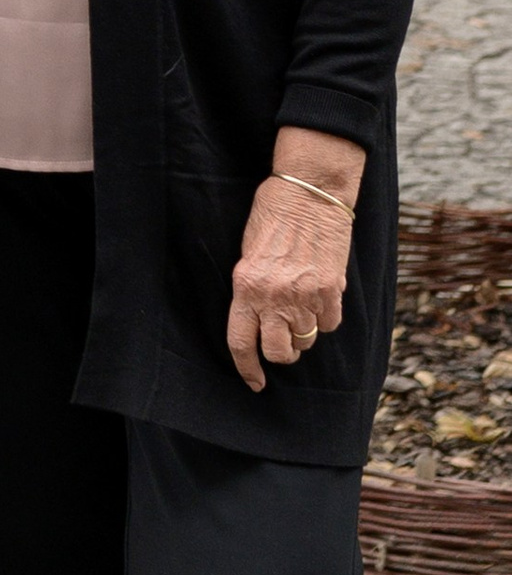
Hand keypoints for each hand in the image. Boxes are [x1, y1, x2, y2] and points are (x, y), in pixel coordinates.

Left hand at [226, 142, 362, 393]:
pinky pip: (329, 323)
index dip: (247, 368)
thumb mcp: (249, 252)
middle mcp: (274, 296)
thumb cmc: (273, 215)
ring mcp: (305, 295)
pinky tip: (321, 294)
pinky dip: (326, 315)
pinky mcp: (332, 290)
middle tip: (285, 341)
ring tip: (302, 306)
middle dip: (282, 353)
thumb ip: (252, 287)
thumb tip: (259, 318)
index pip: (241, 341)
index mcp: (246, 286)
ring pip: (307, 339)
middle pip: (279, 352)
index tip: (254, 383)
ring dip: (304, 331)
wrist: (310, 191)